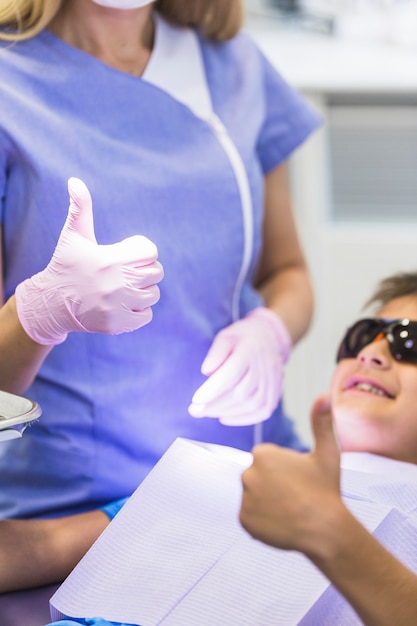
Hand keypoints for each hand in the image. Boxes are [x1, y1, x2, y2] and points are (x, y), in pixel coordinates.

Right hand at [15, 178, 162, 344]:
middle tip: (125, 272)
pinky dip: (139, 310)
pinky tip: (122, 304)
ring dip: (143, 291)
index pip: (151, 252)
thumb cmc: (67, 265)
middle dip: (144, 270)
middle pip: (156, 273)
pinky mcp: (119, 324)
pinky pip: (147, 315)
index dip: (142, 252)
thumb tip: (75, 181)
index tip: (127, 255)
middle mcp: (118, 284)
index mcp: (112, 259)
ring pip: (153, 294)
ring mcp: (120, 306)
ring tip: (123, 288)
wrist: (53, 303)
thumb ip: (80, 208)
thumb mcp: (74, 236)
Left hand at [188, 307, 290, 425]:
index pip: (231, 374)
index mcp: (250, 351)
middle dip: (215, 405)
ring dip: (226, 412)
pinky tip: (225, 418)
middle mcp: (264, 368)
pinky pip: (262, 411)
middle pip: (240, 393)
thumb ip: (216, 353)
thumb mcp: (225, 337)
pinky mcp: (275, 393)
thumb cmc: (242, 338)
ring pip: (251, 404)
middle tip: (194, 410)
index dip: (213, 389)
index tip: (195, 399)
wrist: (270, 338)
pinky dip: (243, 419)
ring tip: (206, 412)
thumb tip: (206, 371)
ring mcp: (272, 382)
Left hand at [239, 394, 341, 553]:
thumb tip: (325, 394)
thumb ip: (322, 421)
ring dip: (269, 503)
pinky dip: (264, 521)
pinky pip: (252, 518)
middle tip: (296, 496)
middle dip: (275, 486)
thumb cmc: (327, 490)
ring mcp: (245, 499)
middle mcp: (247, 473)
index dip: (286, 471)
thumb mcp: (327, 453)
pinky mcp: (244, 521)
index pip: (268, 461)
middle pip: (260, 478)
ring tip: (291, 510)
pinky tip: (282, 523)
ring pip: (256, 498)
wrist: (326, 530)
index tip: (300, 480)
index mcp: (262, 454)